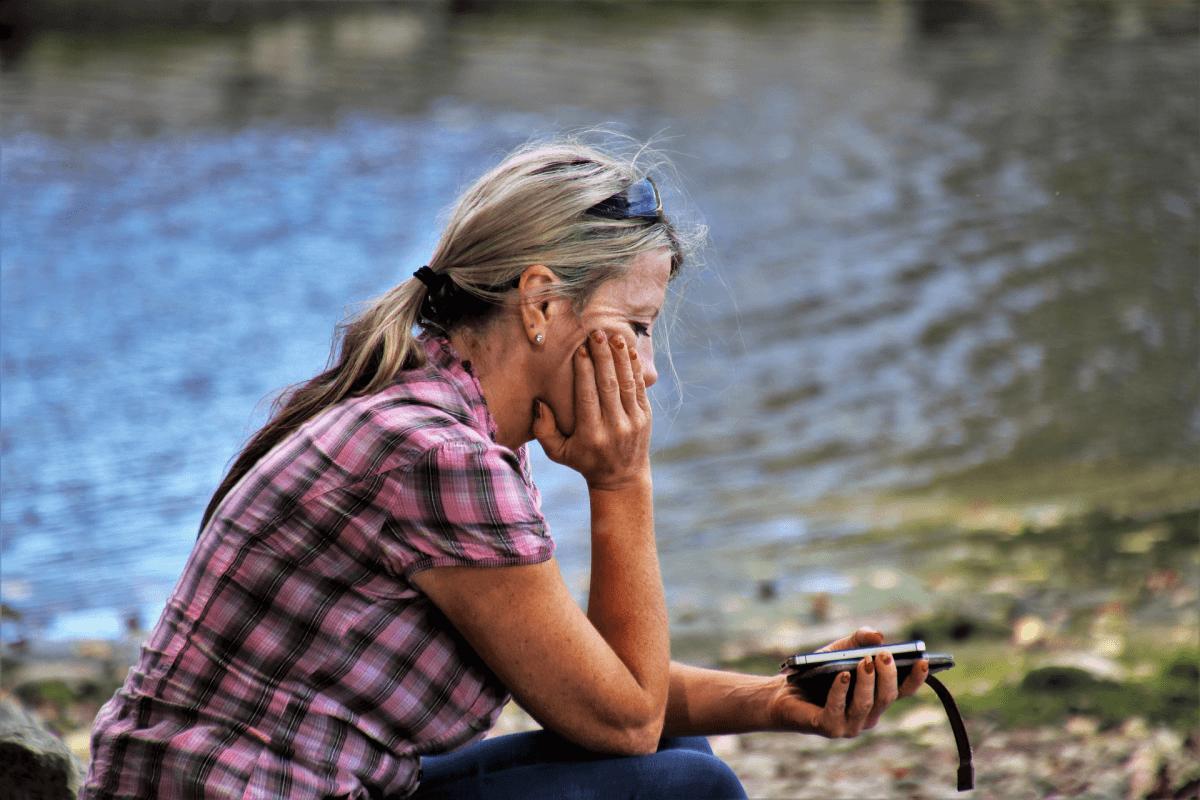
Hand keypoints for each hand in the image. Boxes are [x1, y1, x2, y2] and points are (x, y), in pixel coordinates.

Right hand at [533, 329, 651, 490]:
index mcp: (591, 434)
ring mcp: (632, 422)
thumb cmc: (583, 461)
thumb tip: (540, 403)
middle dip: (603, 357)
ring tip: (613, 337)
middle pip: (608, 385)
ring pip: (626, 383)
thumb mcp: (558, 452)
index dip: (585, 372)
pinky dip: (634, 368)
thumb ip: (543, 430)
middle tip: (596, 334)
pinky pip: (639, 388)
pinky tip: (629, 351)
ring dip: (620, 358)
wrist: (621, 478)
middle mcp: (614, 427)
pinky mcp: (645, 417)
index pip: (588, 397)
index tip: (580, 350)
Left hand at [767, 627, 928, 737]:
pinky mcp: (828, 728)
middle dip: (888, 675)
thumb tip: (878, 635)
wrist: (783, 693)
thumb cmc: (817, 672)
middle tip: (883, 654)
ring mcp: (849, 725)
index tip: (923, 660)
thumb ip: (859, 639)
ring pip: (866, 704)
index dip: (916, 678)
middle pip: (887, 697)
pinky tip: (842, 675)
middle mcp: (867, 716)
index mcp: (876, 699)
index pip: (902, 691)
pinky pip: (838, 709)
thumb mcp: (840, 650)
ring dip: (867, 681)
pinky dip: (842, 690)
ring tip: (864, 661)